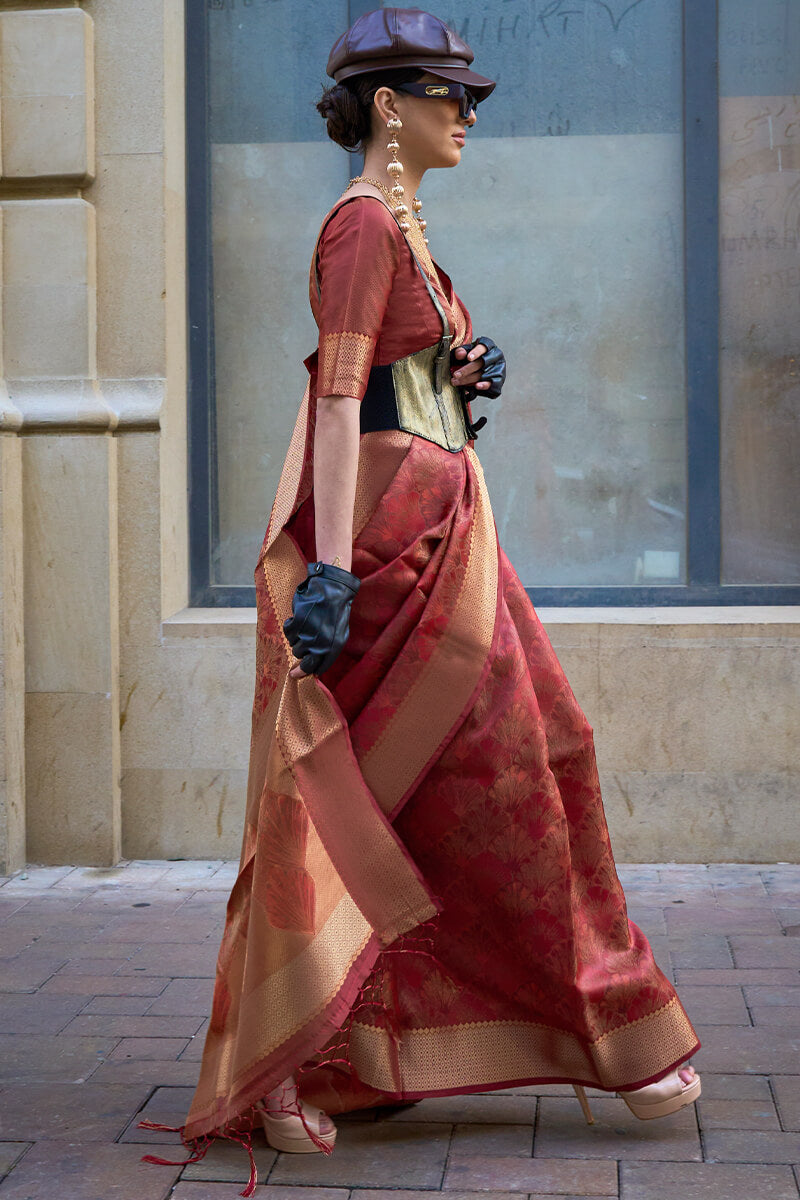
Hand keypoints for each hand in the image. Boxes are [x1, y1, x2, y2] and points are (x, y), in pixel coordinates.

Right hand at [284, 561, 360, 678]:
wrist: (332, 590)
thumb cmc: (336, 612)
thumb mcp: (339, 635)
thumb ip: (328, 652)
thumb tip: (315, 669)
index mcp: (333, 648)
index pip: (316, 668)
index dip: (306, 671)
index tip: (298, 673)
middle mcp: (320, 644)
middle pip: (302, 660)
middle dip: (300, 659)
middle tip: (298, 658)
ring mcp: (307, 634)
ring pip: (294, 647)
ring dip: (297, 639)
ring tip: (306, 626)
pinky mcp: (297, 623)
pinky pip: (288, 633)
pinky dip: (290, 626)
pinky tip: (298, 619)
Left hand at [450, 336, 505, 398]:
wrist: (480, 367)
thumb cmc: (472, 357)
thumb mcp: (465, 352)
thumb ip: (461, 351)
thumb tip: (459, 354)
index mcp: (488, 345)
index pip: (482, 348)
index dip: (476, 353)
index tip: (468, 358)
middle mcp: (496, 355)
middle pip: (481, 363)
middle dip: (467, 370)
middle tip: (455, 375)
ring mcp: (499, 367)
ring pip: (484, 374)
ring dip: (469, 380)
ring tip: (457, 382)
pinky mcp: (499, 379)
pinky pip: (492, 383)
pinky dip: (484, 385)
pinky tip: (476, 386)